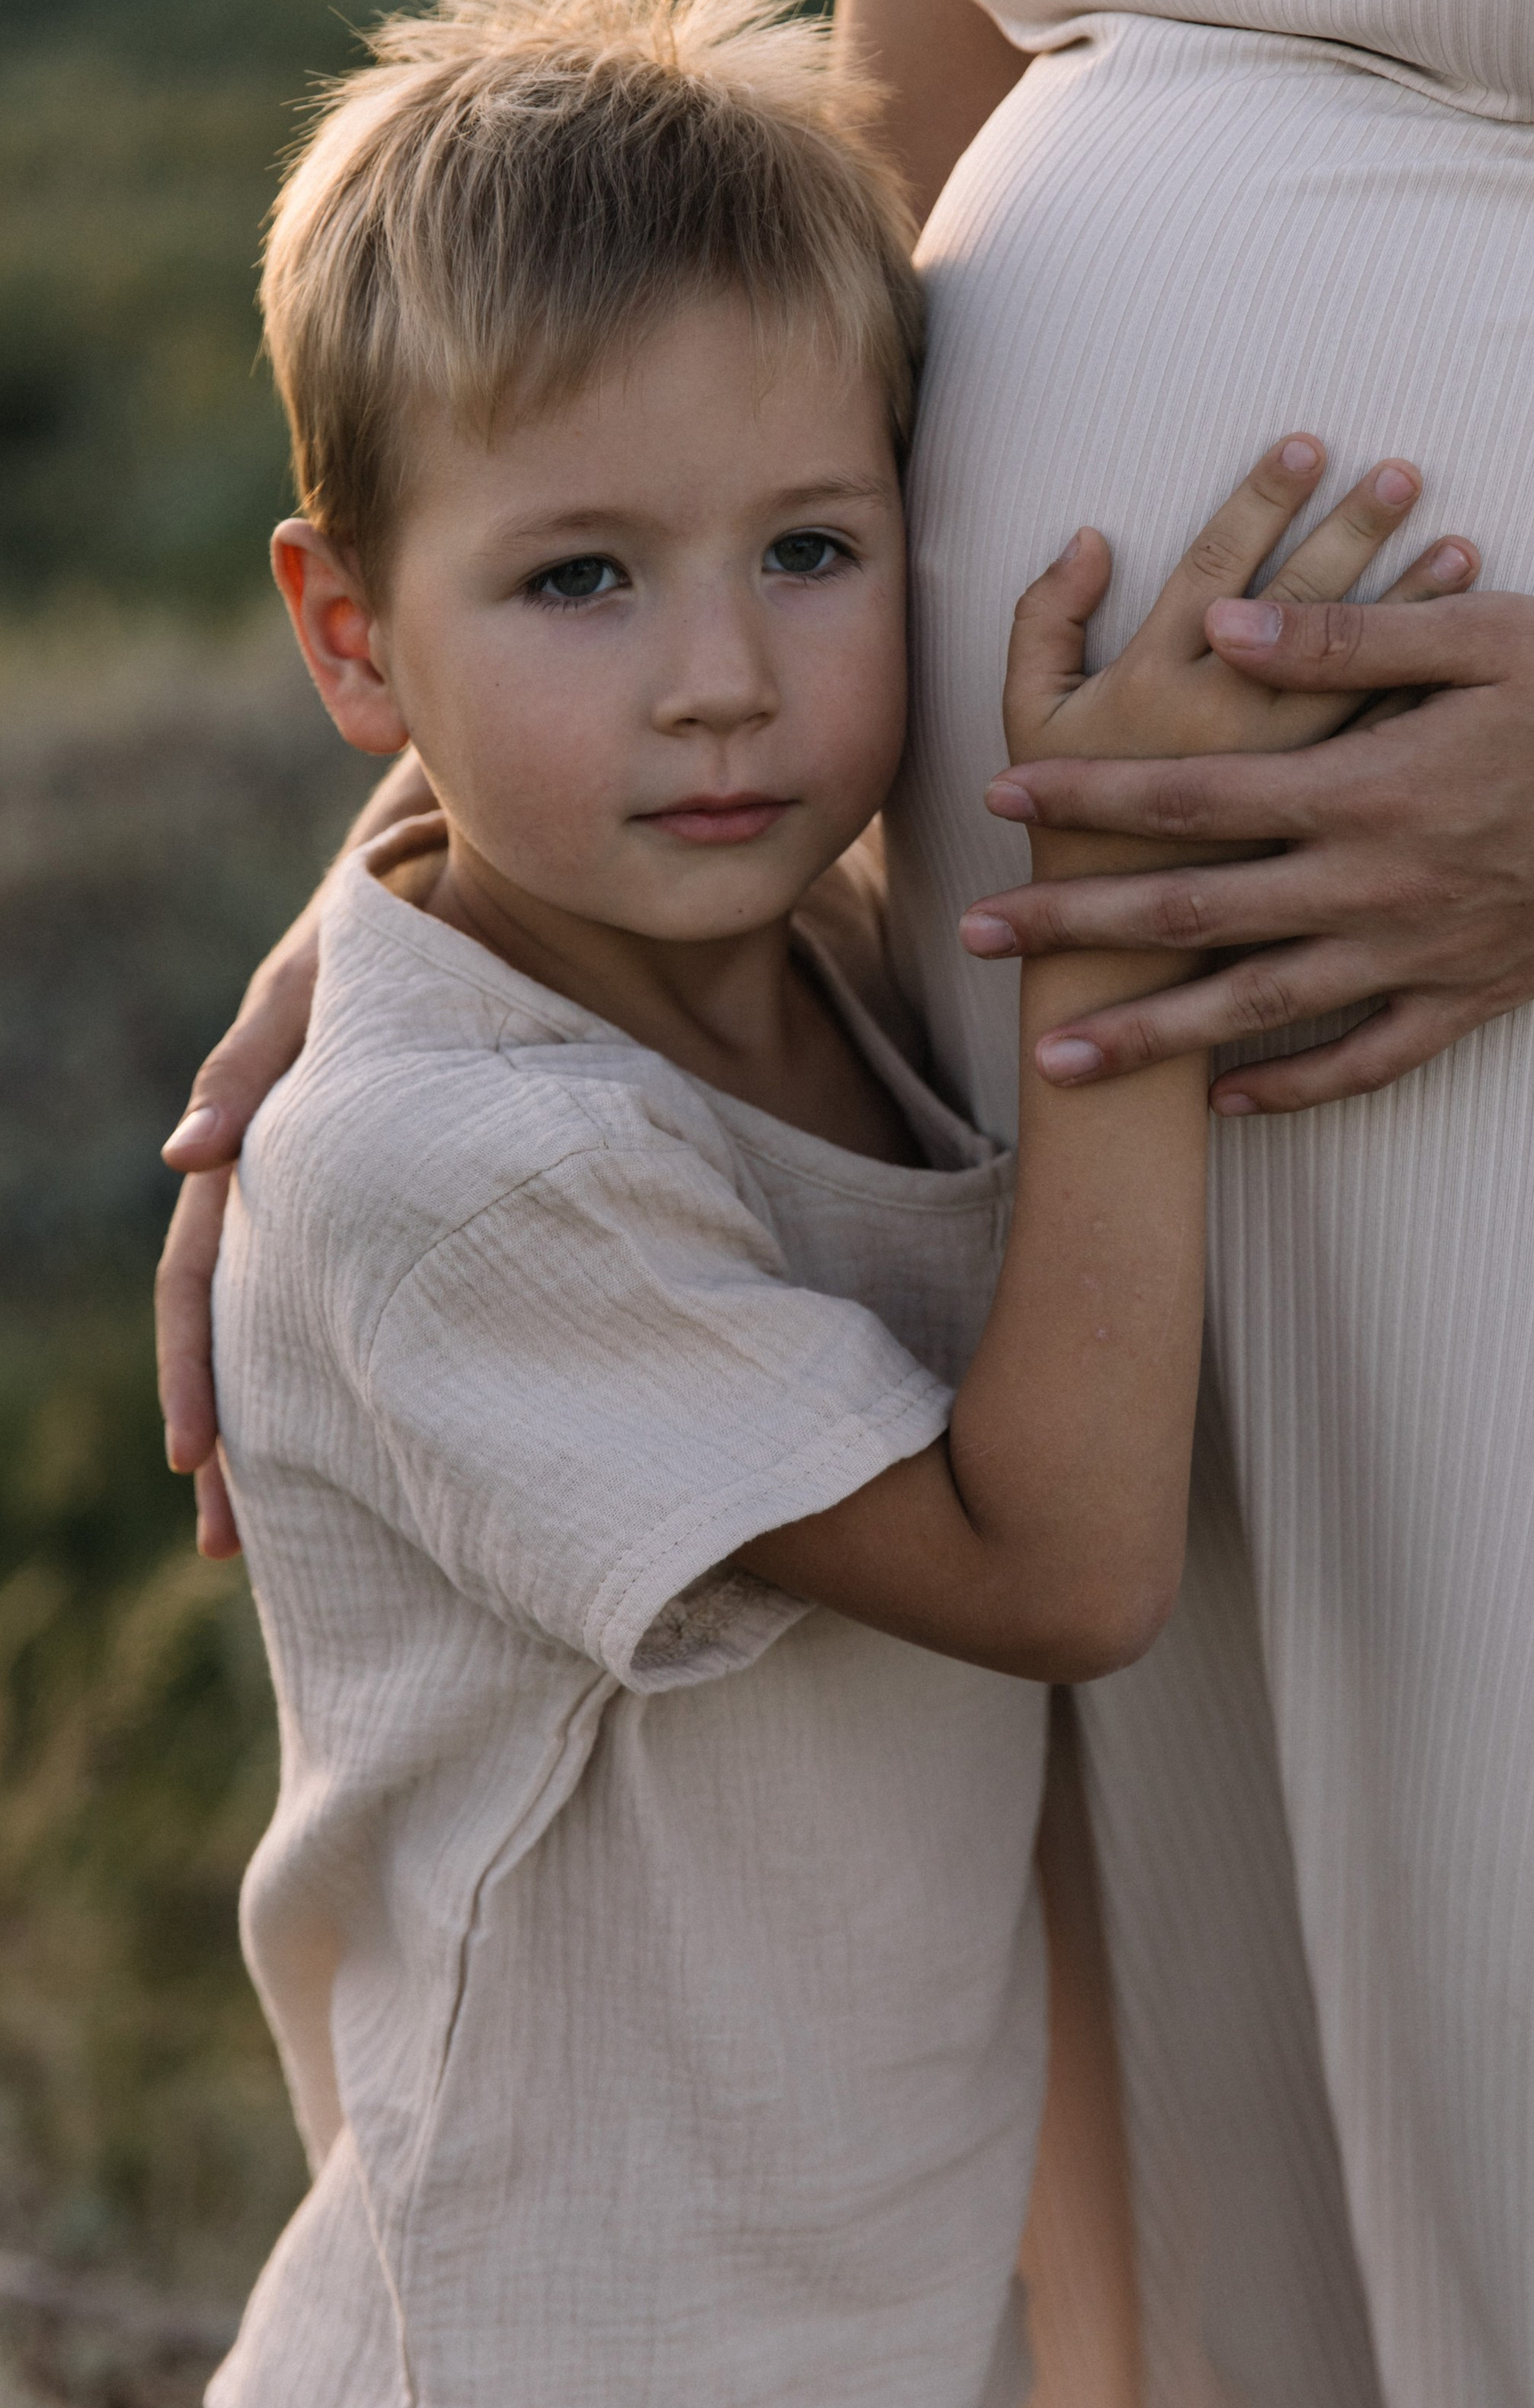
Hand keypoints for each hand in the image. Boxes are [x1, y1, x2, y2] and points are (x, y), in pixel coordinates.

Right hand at [156, 795, 444, 1551]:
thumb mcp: (318, 979)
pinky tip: (423, 1428)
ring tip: (324, 1525)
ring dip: (313, 1417)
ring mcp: (367, 1187)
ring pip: (325, 1321)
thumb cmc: (393, 910)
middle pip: (256, 1327)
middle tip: (240, 1547)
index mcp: (264, 1146)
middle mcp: (305, 1181)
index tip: (198, 1470)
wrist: (477, 859)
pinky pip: (406, 1282)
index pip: (207, 1281)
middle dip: (244, 1437)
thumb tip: (181, 1162)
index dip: (200, 1372)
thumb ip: (256, 1056)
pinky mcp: (443, 1178)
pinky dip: (392, 1355)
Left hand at [965, 588, 1533, 1106]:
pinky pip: (1373, 1061)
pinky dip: (1296, 1088)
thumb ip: (1348, 632)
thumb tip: (1221, 618)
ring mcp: (1433, 953)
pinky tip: (1232, 1101)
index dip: (1090, 792)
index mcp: (1376, 783)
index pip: (1195, 789)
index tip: (1000, 795)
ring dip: (1152, 1039)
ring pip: (1263, 1012)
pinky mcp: (1482, 995)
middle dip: (1077, 928)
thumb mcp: (1490, 631)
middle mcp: (1387, 884)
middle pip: (1197, 914)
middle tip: (976, 943)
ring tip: (1061, 1066)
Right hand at [998, 434, 1476, 874]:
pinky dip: (1431, 696)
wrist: (1116, 975)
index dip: (1265, 499)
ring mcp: (1289, 790)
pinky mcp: (1324, 838)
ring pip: (1366, 683)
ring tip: (1459, 545)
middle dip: (1353, 535)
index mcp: (1159, 692)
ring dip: (1412, 608)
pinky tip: (1469, 649)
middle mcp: (1233, 734)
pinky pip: (1392, 754)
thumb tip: (1087, 537)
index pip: (1222, 569)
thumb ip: (1043, 624)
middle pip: (1307, 614)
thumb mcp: (1030, 721)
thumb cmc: (1066, 842)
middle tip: (1402, 470)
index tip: (1310, 441)